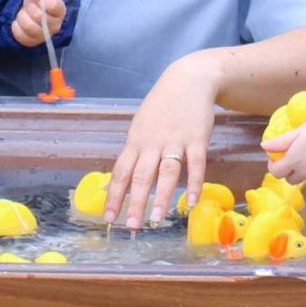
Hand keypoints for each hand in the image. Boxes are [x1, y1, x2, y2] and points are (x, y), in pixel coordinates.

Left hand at [11, 0, 65, 47]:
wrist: (34, 12)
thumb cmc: (40, 0)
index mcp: (60, 10)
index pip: (53, 5)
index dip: (43, 0)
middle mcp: (55, 25)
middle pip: (38, 16)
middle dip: (29, 7)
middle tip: (29, 5)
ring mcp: (44, 36)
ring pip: (29, 27)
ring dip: (22, 16)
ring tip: (23, 13)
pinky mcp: (33, 42)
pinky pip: (21, 35)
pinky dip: (16, 27)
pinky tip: (19, 22)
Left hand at [103, 52, 221, 229]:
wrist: (189, 80)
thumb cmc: (162, 107)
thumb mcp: (141, 127)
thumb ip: (133, 154)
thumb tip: (116, 182)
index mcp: (136, 141)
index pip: (121, 172)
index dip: (114, 196)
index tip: (108, 217)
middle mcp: (152, 142)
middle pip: (141, 176)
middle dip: (135, 202)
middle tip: (131, 226)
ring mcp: (175, 140)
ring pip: (166, 172)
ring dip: (161, 197)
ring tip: (157, 220)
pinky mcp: (197, 138)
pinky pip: (196, 164)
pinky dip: (194, 184)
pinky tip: (191, 202)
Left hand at [262, 113, 305, 190]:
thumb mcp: (300, 131)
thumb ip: (281, 141)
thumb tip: (264, 146)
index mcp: (294, 160)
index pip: (276, 172)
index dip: (274, 165)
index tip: (278, 158)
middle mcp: (304, 173)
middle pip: (290, 178)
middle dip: (290, 169)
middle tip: (297, 156)